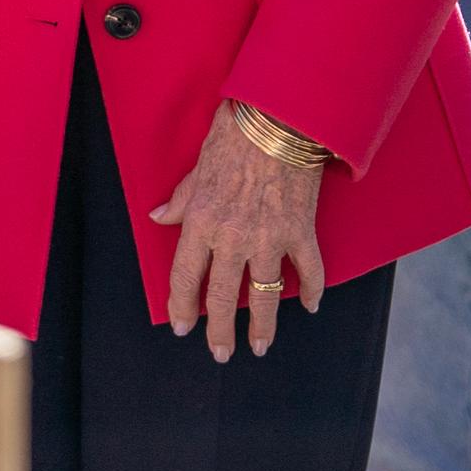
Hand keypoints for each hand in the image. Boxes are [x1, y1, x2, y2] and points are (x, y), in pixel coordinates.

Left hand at [150, 103, 326, 361]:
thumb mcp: (198, 166)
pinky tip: (311, 305)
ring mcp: (269, 238)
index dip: (182, 306)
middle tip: (221, 353)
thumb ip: (181, 199)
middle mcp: (233, 237)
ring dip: (264, 326)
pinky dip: (311, 289)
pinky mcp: (301, 231)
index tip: (182, 327)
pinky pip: (308, 270)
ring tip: (261, 347)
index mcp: (202, 221)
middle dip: (220, 331)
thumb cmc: (235, 134)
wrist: (280, 116)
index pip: (186, 277)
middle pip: (223, 297)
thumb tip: (159, 217)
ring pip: (264, 295)